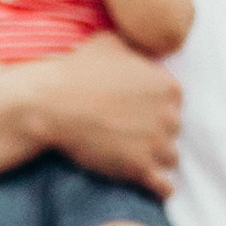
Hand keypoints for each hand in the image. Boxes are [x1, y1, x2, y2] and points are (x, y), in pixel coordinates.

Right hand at [5, 37, 181, 191]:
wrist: (52, 104)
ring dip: (156, 157)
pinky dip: (158, 186)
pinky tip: (151, 184)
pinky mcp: (140, 170)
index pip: (174, 102)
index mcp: (169, 86)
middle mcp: (170, 116)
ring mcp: (157, 145)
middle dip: (156, 131)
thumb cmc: (77, 70)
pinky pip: (164, 186)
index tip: (136, 110)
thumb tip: (141, 39)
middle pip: (174, 129)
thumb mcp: (112, 42)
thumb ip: (136, 45)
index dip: (155, 107)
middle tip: (130, 132)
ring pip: (170, 157)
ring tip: (136, 156)